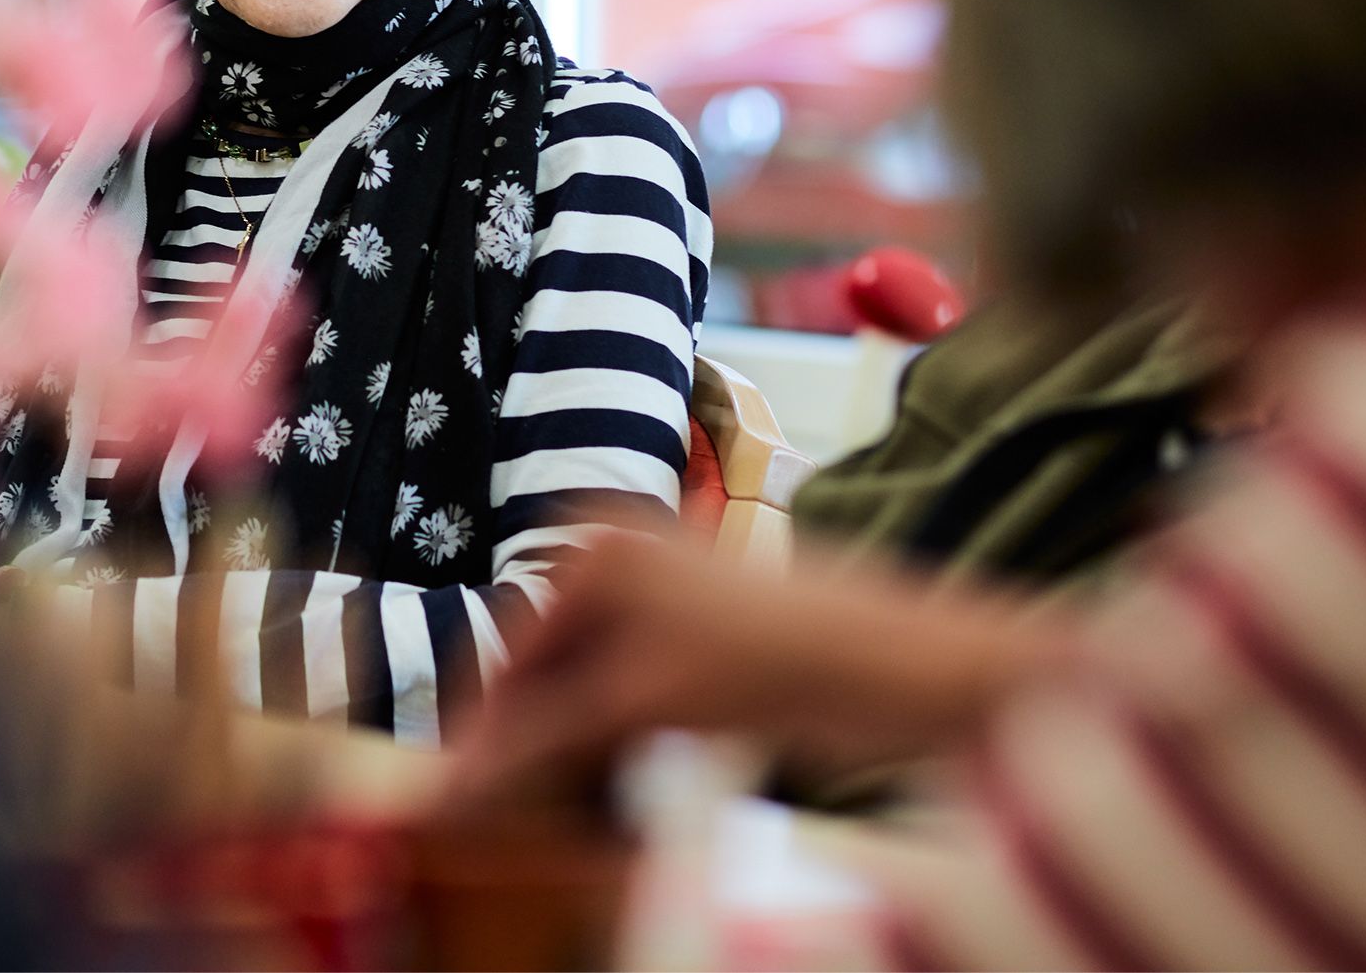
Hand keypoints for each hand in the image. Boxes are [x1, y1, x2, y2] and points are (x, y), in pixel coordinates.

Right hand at [445, 530, 1065, 813]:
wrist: (909, 666)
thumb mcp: (642, 701)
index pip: (509, 655)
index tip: (457, 803)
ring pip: (589, 691)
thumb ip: (540, 737)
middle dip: (534, 744)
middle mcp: (622, 555)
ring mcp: (665, 596)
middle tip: (514, 818)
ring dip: (578, 752)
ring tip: (568, 811)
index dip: (484, 735)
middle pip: (547, 672)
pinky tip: (624, 788)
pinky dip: (622, 743)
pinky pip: (632, 696)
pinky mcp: (701, 639)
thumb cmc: (783, 659)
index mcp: (595, 547)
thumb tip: (456, 779)